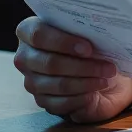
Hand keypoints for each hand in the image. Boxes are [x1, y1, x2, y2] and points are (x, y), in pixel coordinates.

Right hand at [14, 17, 131, 123]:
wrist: (92, 63)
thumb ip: (82, 28)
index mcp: (28, 31)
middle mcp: (25, 57)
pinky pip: (61, 103)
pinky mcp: (42, 101)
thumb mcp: (84, 30)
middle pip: (50, 63)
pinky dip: (81, 98)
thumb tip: (96, 34)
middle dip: (82, 66)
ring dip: (87, 82)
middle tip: (107, 67)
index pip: (38, 34)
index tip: (88, 48)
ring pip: (58, 84)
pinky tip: (94, 92)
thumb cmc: (86, 41)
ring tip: (105, 78)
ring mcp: (31, 81)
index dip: (63, 42)